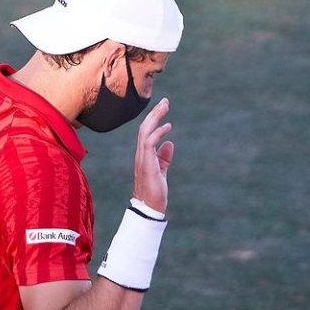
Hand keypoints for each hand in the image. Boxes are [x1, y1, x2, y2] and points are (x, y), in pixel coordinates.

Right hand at [132, 97, 173, 213]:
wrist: (150, 207)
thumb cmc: (154, 192)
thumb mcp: (161, 171)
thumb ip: (164, 157)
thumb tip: (169, 144)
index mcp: (143, 156)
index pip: (145, 133)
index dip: (153, 119)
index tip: (163, 107)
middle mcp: (140, 155)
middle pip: (144, 128)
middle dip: (154, 113)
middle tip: (165, 101)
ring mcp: (142, 159)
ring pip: (144, 132)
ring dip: (155, 118)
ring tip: (165, 107)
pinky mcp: (147, 164)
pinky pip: (149, 143)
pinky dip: (157, 133)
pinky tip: (167, 127)